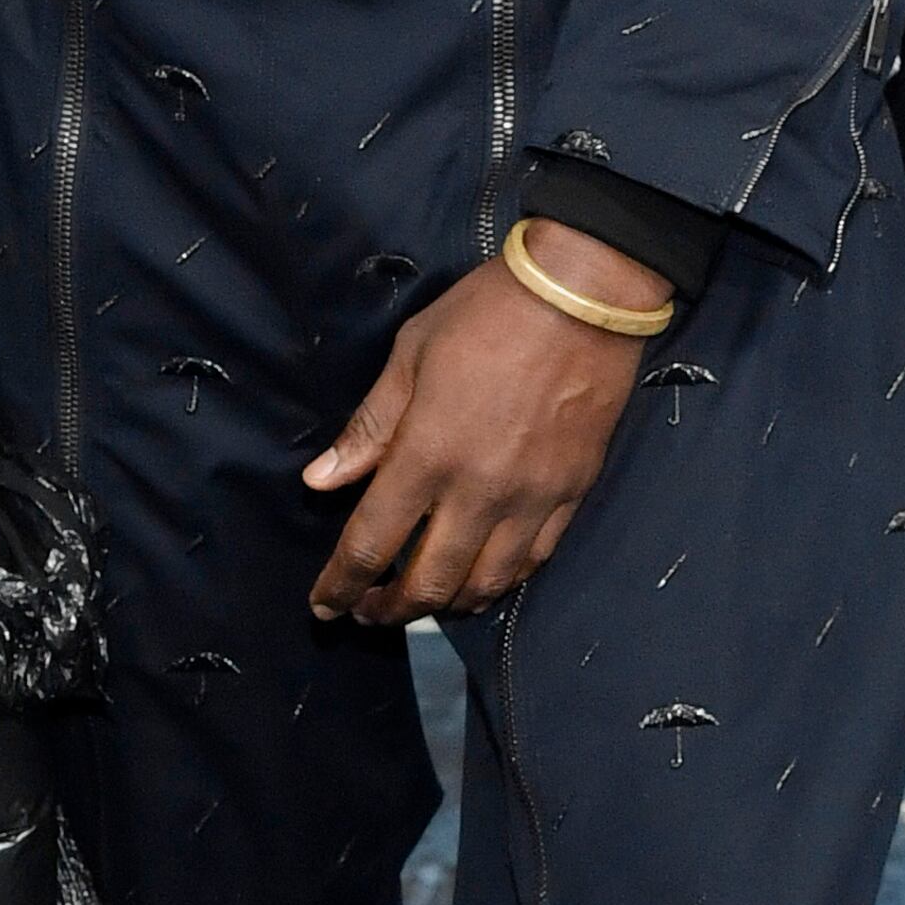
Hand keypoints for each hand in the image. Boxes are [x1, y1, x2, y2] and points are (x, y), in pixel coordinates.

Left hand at [301, 232, 650, 621]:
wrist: (584, 293)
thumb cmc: (486, 312)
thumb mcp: (411, 355)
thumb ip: (369, 428)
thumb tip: (320, 482)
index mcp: (427, 454)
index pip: (371, 544)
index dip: (340, 585)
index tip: (324, 605)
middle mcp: (479, 491)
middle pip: (428, 583)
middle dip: (389, 610)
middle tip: (368, 611)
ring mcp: (532, 499)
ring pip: (484, 585)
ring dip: (445, 604)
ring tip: (422, 601)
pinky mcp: (572, 494)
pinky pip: (533, 561)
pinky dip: (500, 582)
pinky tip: (481, 577)